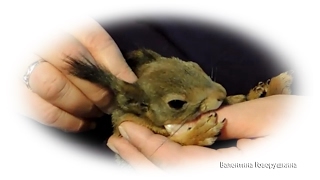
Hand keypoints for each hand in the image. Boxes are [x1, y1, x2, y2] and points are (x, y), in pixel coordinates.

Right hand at [17, 17, 136, 131]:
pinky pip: (44, 112)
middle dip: (100, 91)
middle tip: (113, 102)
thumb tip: (127, 78)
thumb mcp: (80, 42)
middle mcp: (39, 43)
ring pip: (56, 89)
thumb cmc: (62, 51)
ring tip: (99, 112)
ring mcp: (24, 67)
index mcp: (60, 24)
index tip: (129, 82)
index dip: (114, 63)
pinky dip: (70, 122)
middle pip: (75, 67)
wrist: (28, 58)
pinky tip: (85, 123)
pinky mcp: (18, 92)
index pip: (92, 39)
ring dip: (85, 106)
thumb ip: (101, 53)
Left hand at [107, 95, 302, 170]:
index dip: (150, 146)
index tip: (128, 128)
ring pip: (175, 176)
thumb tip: (178, 123)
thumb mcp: (263, 118)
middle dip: (140, 159)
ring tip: (126, 146)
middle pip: (171, 175)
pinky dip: (166, 162)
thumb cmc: (300, 128)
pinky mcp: (222, 173)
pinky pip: (187, 171)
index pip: (178, 163)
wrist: (312, 141)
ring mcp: (220, 177)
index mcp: (231, 173)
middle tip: (117, 139)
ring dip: (148, 162)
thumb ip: (219, 122)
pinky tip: (153, 152)